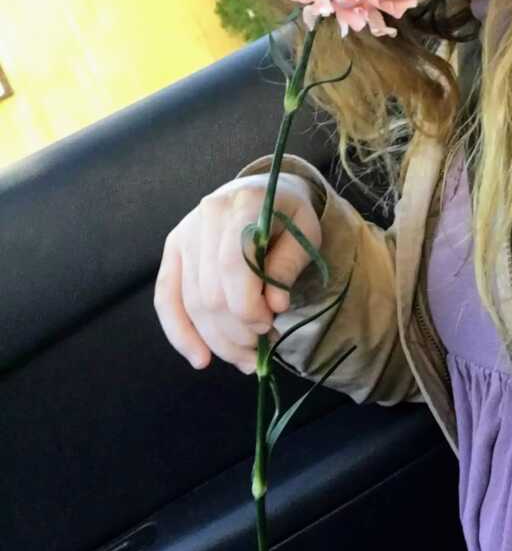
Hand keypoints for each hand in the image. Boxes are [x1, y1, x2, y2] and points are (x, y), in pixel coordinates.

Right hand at [154, 174, 322, 373]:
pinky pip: (166, 298)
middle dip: (236, 330)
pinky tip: (201, 359)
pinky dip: (180, 333)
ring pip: (191, 301)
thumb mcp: (305, 233)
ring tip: (245, 359)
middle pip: (210, 291)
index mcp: (244, 203)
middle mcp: (207, 216)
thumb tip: (275, 305)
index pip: (232, 264)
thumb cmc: (287, 216)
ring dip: (217, 340)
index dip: (247, 306)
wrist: (262, 191)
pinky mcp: (172, 250)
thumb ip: (289, 265)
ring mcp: (185, 232)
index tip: (269, 326)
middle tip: (262, 347)